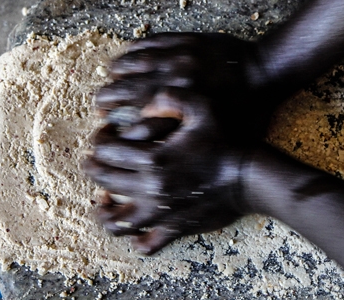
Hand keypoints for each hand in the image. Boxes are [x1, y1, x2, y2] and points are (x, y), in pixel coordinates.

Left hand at [83, 88, 251, 254]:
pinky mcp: (175, 228)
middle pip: (106, 181)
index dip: (99, 141)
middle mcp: (152, 189)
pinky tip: (133, 230)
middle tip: (92, 162)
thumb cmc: (227, 140)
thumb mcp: (202, 107)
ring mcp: (162, 212)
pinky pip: (147, 244)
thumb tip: (146, 103)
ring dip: (104, 211)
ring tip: (102, 201)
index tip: (102, 136)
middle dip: (94, 169)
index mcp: (154, 158)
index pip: (107, 152)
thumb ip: (171, 98)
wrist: (251, 177)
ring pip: (118, 221)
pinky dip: (135, 240)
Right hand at [95, 33, 280, 143]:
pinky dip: (132, 52)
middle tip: (98, 108)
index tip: (107, 138)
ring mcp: (180, 59)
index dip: (118, 135)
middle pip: (127, 94)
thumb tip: (154, 198)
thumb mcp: (225, 142)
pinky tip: (123, 59)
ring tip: (108, 83)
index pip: (139, 129)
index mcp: (185, 116)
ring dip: (115, 76)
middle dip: (107, 102)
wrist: (268, 71)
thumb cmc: (249, 112)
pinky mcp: (184, 40)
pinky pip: (148, 43)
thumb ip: (190, 160)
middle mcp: (177, 87)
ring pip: (133, 66)